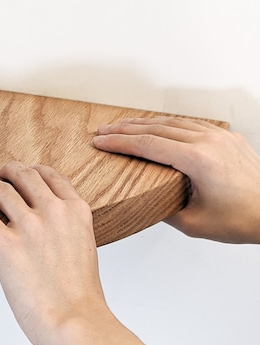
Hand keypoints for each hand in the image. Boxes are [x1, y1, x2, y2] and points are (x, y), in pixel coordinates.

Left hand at [0, 162, 105, 344]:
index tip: (27, 170)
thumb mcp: (84, 252)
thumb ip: (68, 235)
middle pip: (26, 176)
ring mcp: (28, 225)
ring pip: (1, 189)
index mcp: (76, 213)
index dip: (36, 170)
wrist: (74, 320)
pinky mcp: (4, 242)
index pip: (53, 178)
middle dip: (10, 171)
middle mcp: (53, 211)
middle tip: (1, 173)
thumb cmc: (81, 299)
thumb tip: (52, 237)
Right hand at [93, 117, 259, 242]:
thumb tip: (144, 200)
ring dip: (144, 123)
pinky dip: (167, 123)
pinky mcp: (227, 137)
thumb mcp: (193, 223)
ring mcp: (219, 136)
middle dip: (124, 129)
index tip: (100, 141)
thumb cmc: (243, 219)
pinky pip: (190, 123)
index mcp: (198, 160)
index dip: (119, 142)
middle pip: (155, 128)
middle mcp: (208, 142)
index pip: (147, 144)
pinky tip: (156, 126)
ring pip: (172, 122)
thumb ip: (162, 208)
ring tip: (122, 125)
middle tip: (103, 131)